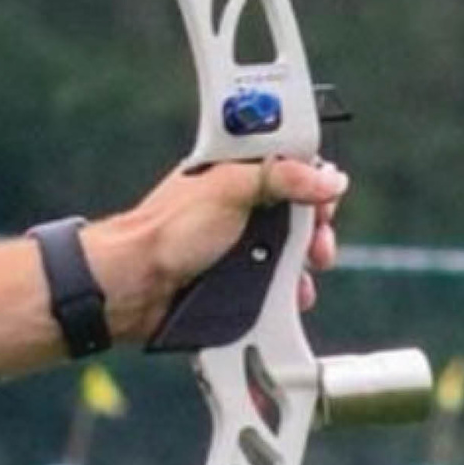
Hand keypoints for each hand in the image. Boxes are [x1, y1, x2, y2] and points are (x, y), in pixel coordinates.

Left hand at [84, 157, 347, 344]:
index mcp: (237, 172)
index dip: (314, 182)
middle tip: (320, 245)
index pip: (291, 167)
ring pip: (290, 251)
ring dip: (306, 263)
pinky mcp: (236, 280)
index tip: (326, 199)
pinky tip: (293, 297)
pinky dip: (289, 291)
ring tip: (308, 272)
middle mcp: (240, 207)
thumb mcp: (229, 189)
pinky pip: (275, 284)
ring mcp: (238, 245)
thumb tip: (329, 179)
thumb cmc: (168, 231)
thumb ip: (281, 176)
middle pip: (298, 213)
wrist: (133, 286)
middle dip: (316, 229)